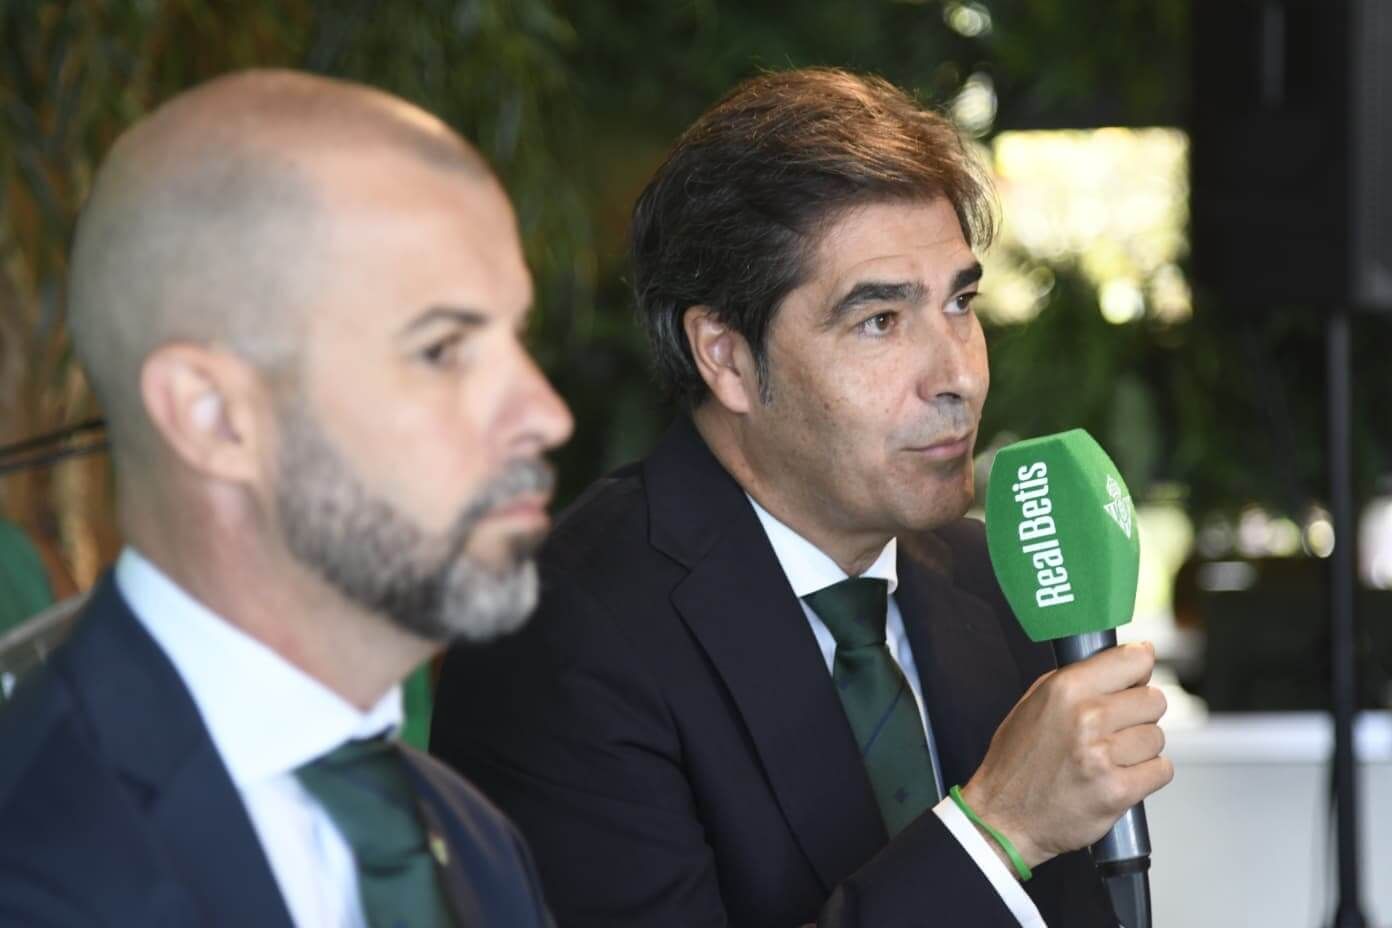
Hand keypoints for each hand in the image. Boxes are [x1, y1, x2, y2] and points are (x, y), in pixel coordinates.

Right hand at [959, 642, 1172, 870]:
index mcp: (1065, 689)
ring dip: (1140, 748)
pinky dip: (1147, 775)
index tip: (1134, 680)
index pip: (1134, 660)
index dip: (1138, 670)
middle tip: (1116, 728)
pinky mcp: (1118, 791)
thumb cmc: (1017, 762)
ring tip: (1111, 757)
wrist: (1004, 817)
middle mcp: (1086, 717)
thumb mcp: (1034, 703)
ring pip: (1158, 737)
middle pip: (1154, 700)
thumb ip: (1078, 679)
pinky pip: (1161, 770)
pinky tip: (1121, 776)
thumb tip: (1129, 660)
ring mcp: (1103, 756)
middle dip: (1139, 714)